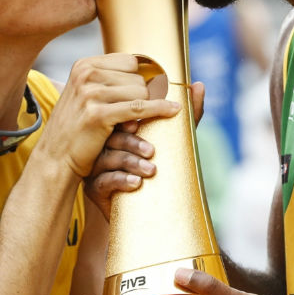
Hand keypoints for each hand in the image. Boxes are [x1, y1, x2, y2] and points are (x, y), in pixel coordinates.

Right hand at [35, 54, 180, 177]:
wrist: (55, 157)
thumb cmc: (76, 128)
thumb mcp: (85, 95)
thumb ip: (109, 79)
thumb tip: (146, 65)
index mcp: (84, 65)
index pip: (130, 62)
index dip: (141, 78)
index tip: (148, 91)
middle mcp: (86, 74)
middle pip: (138, 77)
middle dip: (145, 95)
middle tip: (142, 111)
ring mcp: (90, 93)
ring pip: (141, 91)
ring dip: (148, 106)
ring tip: (140, 120)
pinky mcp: (98, 114)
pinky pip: (140, 108)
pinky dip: (159, 109)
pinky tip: (173, 111)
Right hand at [83, 80, 205, 218]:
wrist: (141, 208)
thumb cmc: (157, 165)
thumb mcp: (174, 139)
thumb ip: (187, 115)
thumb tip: (199, 86)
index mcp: (118, 128)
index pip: (121, 116)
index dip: (128, 119)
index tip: (139, 123)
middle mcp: (104, 144)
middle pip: (113, 137)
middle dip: (133, 143)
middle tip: (152, 152)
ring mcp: (97, 166)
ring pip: (109, 158)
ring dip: (132, 163)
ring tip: (151, 171)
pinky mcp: (94, 187)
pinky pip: (105, 181)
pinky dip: (122, 181)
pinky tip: (136, 184)